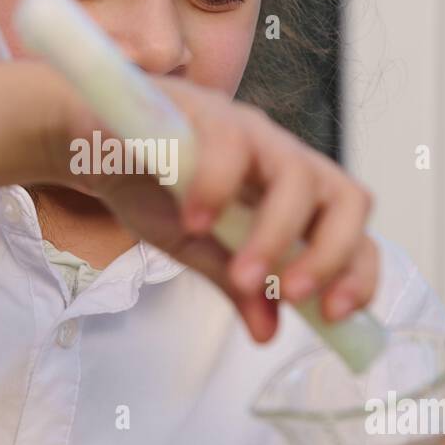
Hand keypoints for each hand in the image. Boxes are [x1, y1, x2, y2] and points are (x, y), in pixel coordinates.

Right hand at [58, 74, 377, 342]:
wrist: (88, 144)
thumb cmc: (149, 187)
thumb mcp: (195, 249)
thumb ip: (235, 285)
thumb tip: (269, 333)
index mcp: (291, 194)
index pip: (352, 229)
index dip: (357, 272)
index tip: (333, 316)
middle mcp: (282, 158)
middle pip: (346, 197)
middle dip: (330, 255)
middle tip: (293, 296)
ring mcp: (248, 131)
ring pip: (296, 175)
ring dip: (276, 234)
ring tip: (242, 274)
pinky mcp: (206, 111)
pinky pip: (229, 146)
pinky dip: (217, 190)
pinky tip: (193, 222)